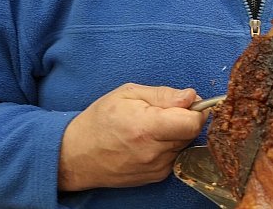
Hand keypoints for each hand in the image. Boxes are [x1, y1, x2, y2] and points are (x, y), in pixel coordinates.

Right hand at [58, 83, 208, 190]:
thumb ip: (163, 94)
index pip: (193, 122)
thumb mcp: (127, 94)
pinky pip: (175, 157)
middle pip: (192, 133)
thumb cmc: (100, 120)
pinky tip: (150, 141)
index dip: (195, 109)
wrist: (77, 155)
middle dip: (185, 119)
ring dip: (177, 133)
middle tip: (164, 111)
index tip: (186, 102)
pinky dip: (169, 147)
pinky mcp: (156, 177)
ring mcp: (156, 168)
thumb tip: (191, 96)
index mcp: (147, 127)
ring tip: (152, 126)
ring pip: (185, 145)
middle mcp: (154, 152)